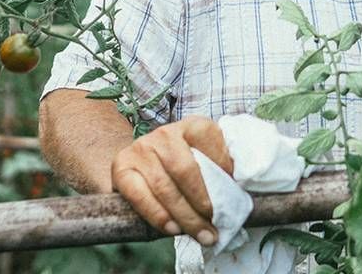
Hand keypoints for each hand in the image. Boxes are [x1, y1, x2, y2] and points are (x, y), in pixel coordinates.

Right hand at [110, 115, 233, 245]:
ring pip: (163, 187)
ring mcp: (140, 148)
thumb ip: (224, 170)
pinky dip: (158, 216)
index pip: (211, 145)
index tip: (235, 196)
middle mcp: (164, 133)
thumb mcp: (209, 160)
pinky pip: (139, 196)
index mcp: (192, 126)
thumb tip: (240, 191)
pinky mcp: (121, 167)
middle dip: (201, 205)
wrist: (145, 162)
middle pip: (185, 170)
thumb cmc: (187, 167)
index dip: (224, 170)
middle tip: (214, 230)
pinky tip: (172, 229)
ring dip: (184, 217)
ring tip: (199, 235)